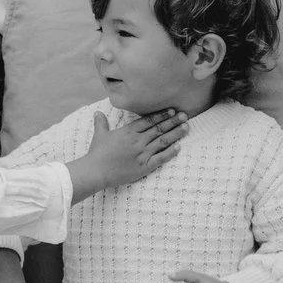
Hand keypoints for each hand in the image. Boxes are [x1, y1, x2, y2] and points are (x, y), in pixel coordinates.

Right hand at [68, 109, 185, 197]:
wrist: (95, 171)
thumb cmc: (96, 154)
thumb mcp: (99, 135)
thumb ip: (101, 123)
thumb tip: (97, 112)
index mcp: (128, 131)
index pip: (149, 120)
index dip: (162, 115)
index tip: (172, 110)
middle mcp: (138, 140)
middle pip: (159, 129)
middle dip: (173, 121)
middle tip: (185, 115)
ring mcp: (142, 154)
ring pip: (162, 141)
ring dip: (175, 134)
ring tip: (186, 128)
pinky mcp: (143, 167)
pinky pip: (160, 159)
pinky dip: (170, 153)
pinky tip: (179, 147)